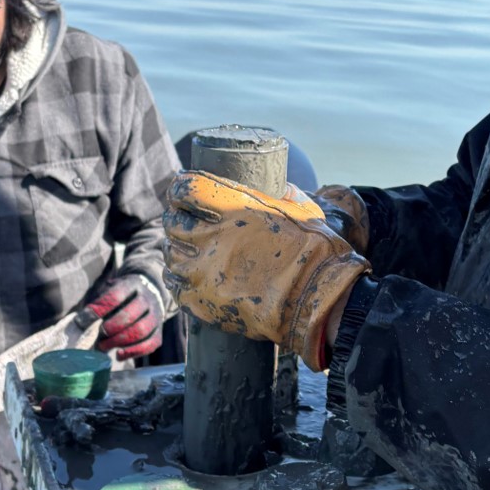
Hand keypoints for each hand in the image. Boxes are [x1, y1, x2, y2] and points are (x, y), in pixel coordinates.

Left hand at [84, 274, 166, 359]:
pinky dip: (133, 352)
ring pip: (141, 330)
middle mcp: (147, 299)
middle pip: (130, 315)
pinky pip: (150, 344)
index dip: (98, 310)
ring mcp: (156, 316)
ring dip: (119, 341)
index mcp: (132, 285)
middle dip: (109, 328)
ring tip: (103, 346)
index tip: (82, 321)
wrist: (149, 292)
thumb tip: (80, 325)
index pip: (115, 296)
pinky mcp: (159, 331)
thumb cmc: (121, 296)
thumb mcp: (110, 290)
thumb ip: (98, 305)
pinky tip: (118, 355)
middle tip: (96, 335)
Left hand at [162, 174, 367, 367]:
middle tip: (190, 223)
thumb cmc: (316, 251)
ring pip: (171, 253)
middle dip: (179, 219)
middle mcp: (210, 237)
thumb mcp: (301, 209)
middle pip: (172, 221)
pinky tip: (192, 277)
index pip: (185, 189)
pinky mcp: (201, 301)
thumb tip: (281, 188)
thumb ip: (283, 194)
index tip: (186, 193)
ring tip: (194, 252)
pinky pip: (175, 285)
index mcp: (232, 208)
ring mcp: (202, 272)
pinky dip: (180, 278)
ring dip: (180, 249)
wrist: (317, 298)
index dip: (183, 189)